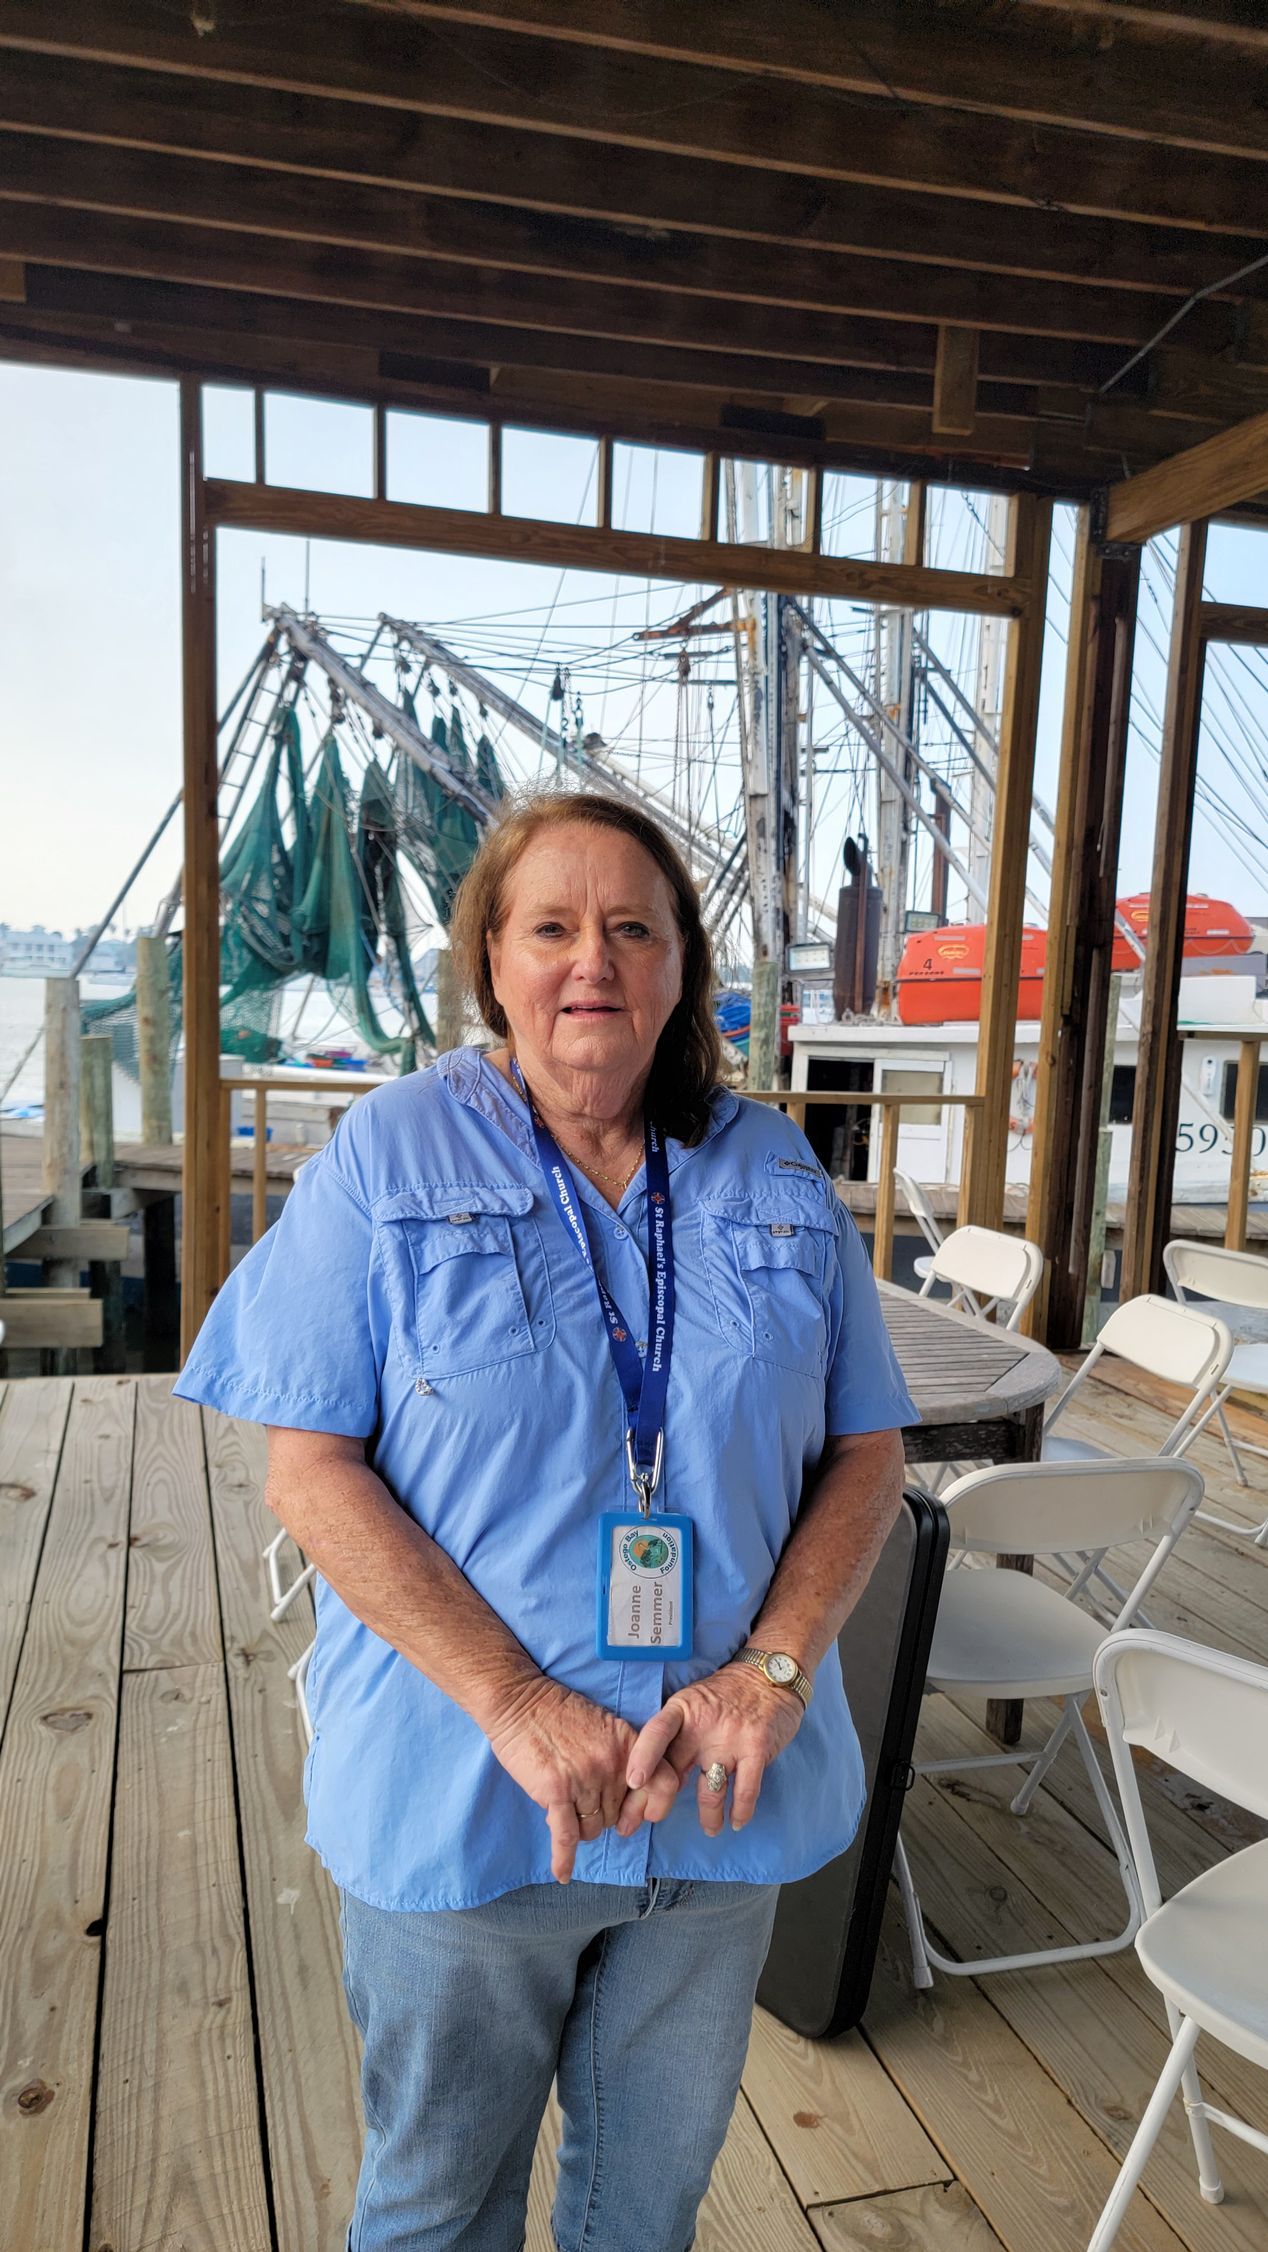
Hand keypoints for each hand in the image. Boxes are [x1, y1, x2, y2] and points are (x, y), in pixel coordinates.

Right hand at [485, 1676, 676, 1881]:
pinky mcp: (556, 1791)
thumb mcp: (604, 1725)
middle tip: (583, 1801)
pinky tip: (562, 1873)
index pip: (663, 1784)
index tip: (639, 1814)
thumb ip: (621, 1757)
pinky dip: (563, 1858)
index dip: (654, 1805)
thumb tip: (631, 1797)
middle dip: (602, 1814)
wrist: (519, 1701)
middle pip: (618, 1814)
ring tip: (564, 1807)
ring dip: (580, 1826)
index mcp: (629, 1744)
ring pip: (593, 1828)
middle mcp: (612, 1763)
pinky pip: (566, 1836)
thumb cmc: (558, 1713)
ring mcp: (585, 1778)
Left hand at [619, 1660, 804, 1839]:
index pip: (656, 1732)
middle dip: (655, 1803)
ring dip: (709, 1816)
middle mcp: (703, 1725)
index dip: (642, 1757)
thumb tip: (652, 1781)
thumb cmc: (726, 1696)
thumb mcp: (694, 1705)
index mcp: (683, 1709)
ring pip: (710, 1789)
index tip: (632, 1784)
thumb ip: (677, 1739)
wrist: (771, 1674)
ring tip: (710, 1829)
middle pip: (674, 1769)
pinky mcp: (757, 1748)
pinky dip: (740, 1811)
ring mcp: (730, 1738)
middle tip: (642, 1824)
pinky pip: (745, 1790)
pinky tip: (736, 1821)